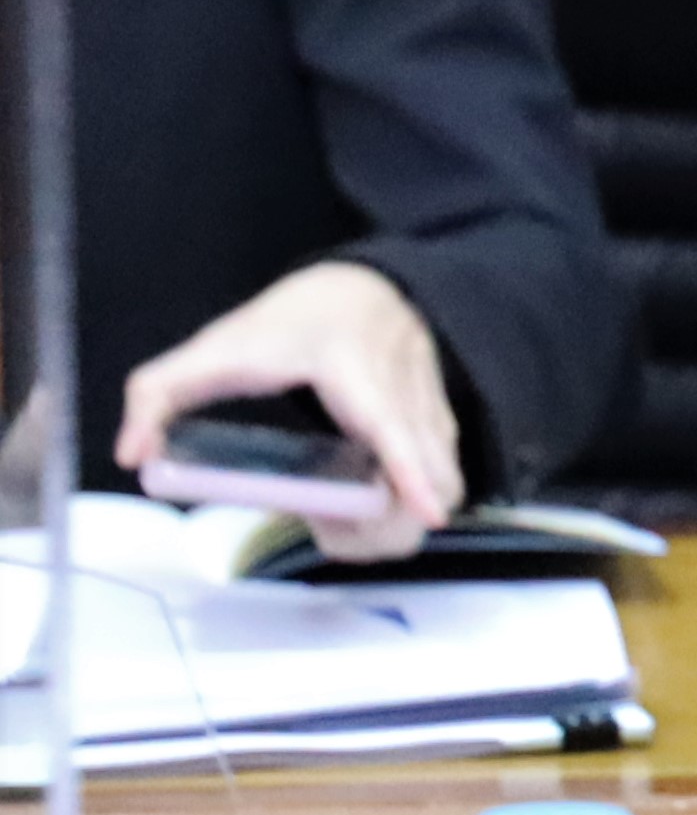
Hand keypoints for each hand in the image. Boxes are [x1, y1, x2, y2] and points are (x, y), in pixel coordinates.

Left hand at [113, 259, 461, 558]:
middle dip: (390, 522)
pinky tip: (364, 496)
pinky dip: (408, 501)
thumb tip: (134, 456)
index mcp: (351, 368)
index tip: (428, 513)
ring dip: (398, 518)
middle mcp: (404, 392)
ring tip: (341, 516)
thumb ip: (159, 393)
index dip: (409, 471)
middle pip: (431, 476)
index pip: (391, 424)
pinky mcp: (440, 424)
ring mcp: (430, 409)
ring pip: (443, 483)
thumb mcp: (216, 347)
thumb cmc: (290, 321)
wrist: (364, 288)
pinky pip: (441, 477)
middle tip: (330, 526)